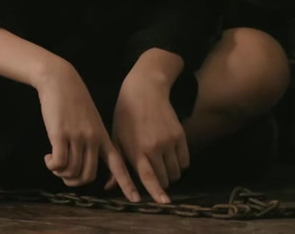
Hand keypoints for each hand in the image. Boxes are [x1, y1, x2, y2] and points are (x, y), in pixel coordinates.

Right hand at [33, 60, 140, 201]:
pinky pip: (59, 163)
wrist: (60, 80)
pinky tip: (48, 158)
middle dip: (74, 182)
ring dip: (60, 173)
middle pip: (88, 176)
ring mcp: (78, 137)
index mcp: (103, 137)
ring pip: (72, 171)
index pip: (119, 165)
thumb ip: (91, 139)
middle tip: (63, 175)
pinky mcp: (61, 134)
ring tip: (53, 163)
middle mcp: (93, 139)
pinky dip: (52, 166)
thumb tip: (83, 162)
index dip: (127, 184)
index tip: (135, 200)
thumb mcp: (90, 119)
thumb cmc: (73, 99)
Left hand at [106, 74, 187, 203]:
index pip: (149, 176)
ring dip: (170, 174)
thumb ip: (116, 165)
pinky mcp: (180, 135)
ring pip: (176, 172)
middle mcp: (154, 147)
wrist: (144, 91)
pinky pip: (185, 161)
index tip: (163, 203)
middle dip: (160, 182)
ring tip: (160, 164)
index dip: (156, 191)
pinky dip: (180, 165)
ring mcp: (169, 141)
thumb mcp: (116, 138)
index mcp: (136, 149)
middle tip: (153, 173)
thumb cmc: (125, 116)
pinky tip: (170, 157)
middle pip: (165, 178)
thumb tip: (109, 188)